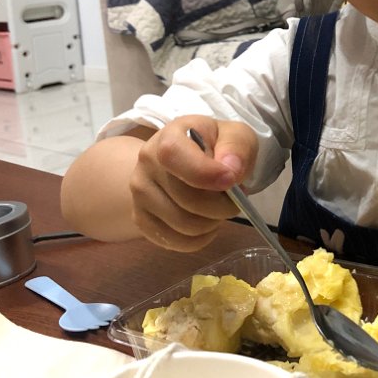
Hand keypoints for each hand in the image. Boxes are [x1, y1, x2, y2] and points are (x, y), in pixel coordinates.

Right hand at [129, 117, 257, 250]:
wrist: (188, 160)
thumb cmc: (216, 147)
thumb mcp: (236, 136)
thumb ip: (237, 147)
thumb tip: (231, 170)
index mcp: (169, 136)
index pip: (173, 155)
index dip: (204, 173)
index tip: (230, 181)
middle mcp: (146, 163)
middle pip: (186, 199)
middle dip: (221, 206)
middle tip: (233, 200)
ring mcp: (140, 193)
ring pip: (183, 225)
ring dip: (212, 223)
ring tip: (218, 208)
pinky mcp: (141, 219)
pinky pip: (176, 242)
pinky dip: (200, 238)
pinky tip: (206, 222)